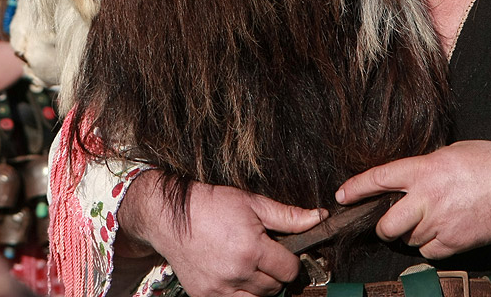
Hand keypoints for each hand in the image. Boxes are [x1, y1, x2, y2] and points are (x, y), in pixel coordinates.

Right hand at [120, 172, 326, 296]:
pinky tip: (234, 274)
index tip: (283, 252)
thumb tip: (318, 217)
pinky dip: (239, 292)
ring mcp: (220, 288)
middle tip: (264, 255)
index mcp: (252, 249)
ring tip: (248, 264)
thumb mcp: (252, 203)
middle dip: (275, 272)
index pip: (290, 270)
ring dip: (259, 285)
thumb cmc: (212, 205)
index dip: (291, 260)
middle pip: (275, 287)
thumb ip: (288, 216)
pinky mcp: (205, 296)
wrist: (172, 217)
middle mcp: (238, 273)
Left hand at [335, 141, 490, 259]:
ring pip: (408, 239)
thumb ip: (428, 164)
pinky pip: (428, 252)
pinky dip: (429, 246)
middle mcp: (427, 198)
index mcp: (425, 169)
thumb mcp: (454, 151)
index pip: (379, 178)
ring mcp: (440, 223)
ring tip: (428, 219)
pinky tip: (443, 231)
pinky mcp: (454, 244)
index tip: (341, 196)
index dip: (356, 188)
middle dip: (382, 225)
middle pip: (386, 224)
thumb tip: (413, 175)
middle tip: (388, 220)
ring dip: (410, 233)